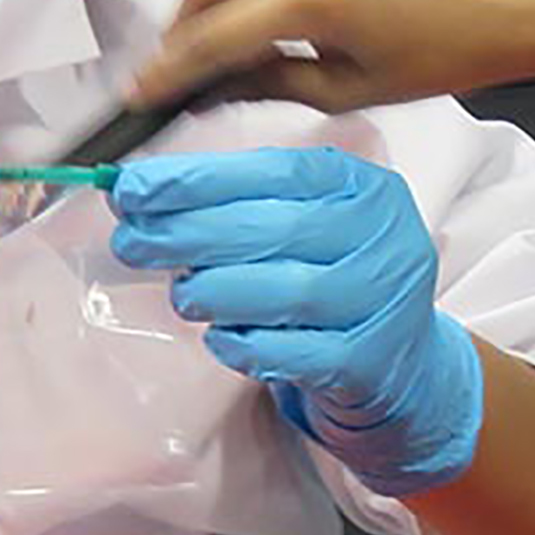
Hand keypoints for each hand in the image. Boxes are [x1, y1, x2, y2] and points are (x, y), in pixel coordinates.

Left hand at [108, 147, 485, 495]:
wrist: (401, 362)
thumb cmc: (333, 280)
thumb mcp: (306, 224)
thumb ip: (237, 204)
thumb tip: (139, 193)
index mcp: (362, 187)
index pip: (273, 171)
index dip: (197, 180)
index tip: (133, 189)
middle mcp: (383, 236)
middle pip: (274, 229)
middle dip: (189, 234)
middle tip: (133, 242)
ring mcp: (383, 300)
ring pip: (287, 291)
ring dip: (217, 291)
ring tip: (182, 295)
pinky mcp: (370, 361)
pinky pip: (296, 354)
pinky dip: (246, 345)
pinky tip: (219, 339)